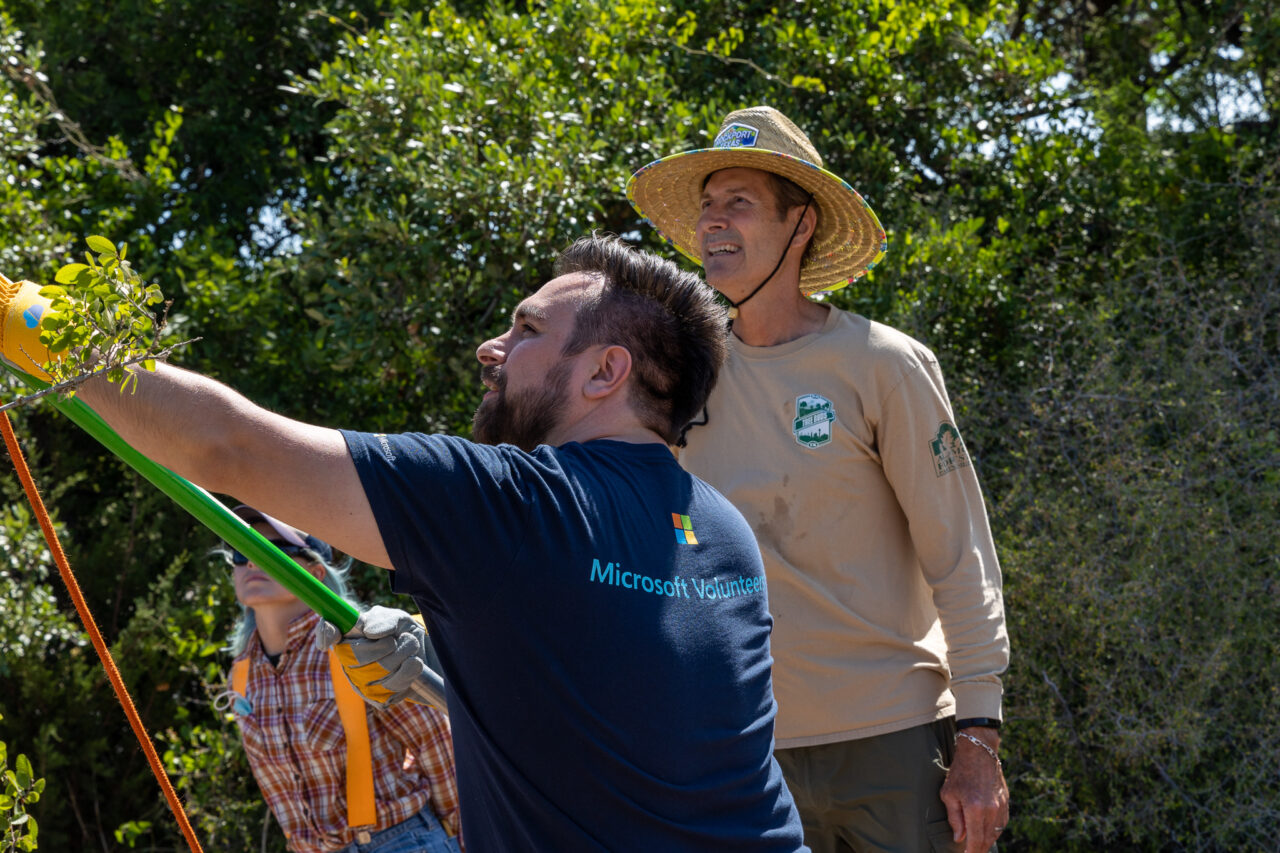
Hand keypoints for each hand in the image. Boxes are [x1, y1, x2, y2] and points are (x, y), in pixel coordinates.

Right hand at [315, 605, 446, 708]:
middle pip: (356, 656)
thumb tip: (368, 632)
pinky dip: (409, 669)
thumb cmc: (407, 635)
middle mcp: (350, 662)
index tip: (334, 634)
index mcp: (349, 637)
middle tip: (396, 639)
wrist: (430, 657)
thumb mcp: (398, 619)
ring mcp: (362, 683)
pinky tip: (414, 663)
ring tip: (410, 646)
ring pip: (379, 669)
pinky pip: (393, 686)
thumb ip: (383, 619)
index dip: (326, 632)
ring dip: (403, 652)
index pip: (327, 633)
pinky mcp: (379, 699)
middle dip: (384, 645)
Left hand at [940, 727, 1008, 851]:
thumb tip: (960, 838)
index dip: (971, 852)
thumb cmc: (960, 772)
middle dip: (978, 849)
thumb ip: (955, 819)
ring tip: (977, 845)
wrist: (979, 752)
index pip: (975, 840)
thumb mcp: (949, 794)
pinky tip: (986, 832)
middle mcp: (991, 810)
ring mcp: (1001, 806)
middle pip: (987, 840)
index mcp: (975, 809)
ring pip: (996, 833)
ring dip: (987, 841)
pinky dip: (994, 831)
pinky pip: (1001, 823)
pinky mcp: (1006, 801)